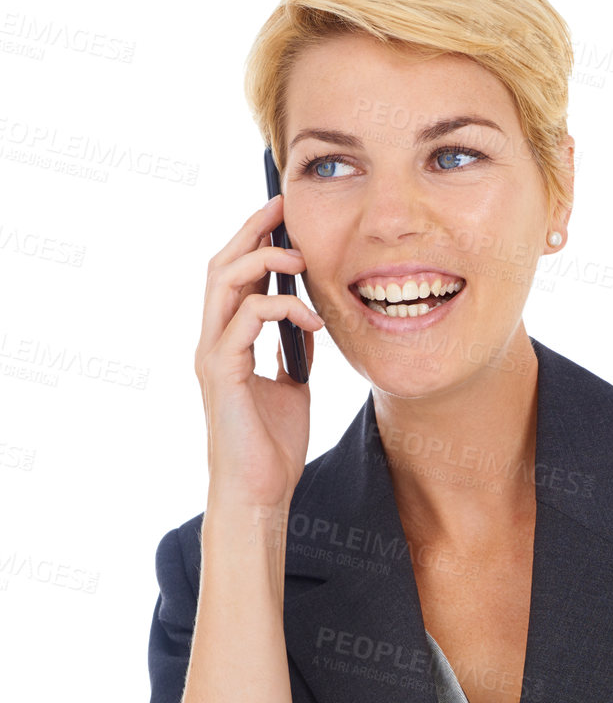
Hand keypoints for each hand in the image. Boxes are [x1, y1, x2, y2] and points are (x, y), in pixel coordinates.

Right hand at [194, 191, 325, 512]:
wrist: (260, 494)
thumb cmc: (272, 448)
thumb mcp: (293, 388)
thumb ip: (293, 352)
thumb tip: (309, 321)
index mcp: (226, 343)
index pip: (232, 276)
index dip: (252, 240)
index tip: (281, 214)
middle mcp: (212, 342)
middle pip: (220, 265)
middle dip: (251, 230)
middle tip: (282, 208)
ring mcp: (213, 355)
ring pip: (224, 281)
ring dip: (263, 261)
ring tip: (299, 261)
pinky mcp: (223, 372)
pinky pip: (246, 319)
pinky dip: (280, 308)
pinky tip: (310, 319)